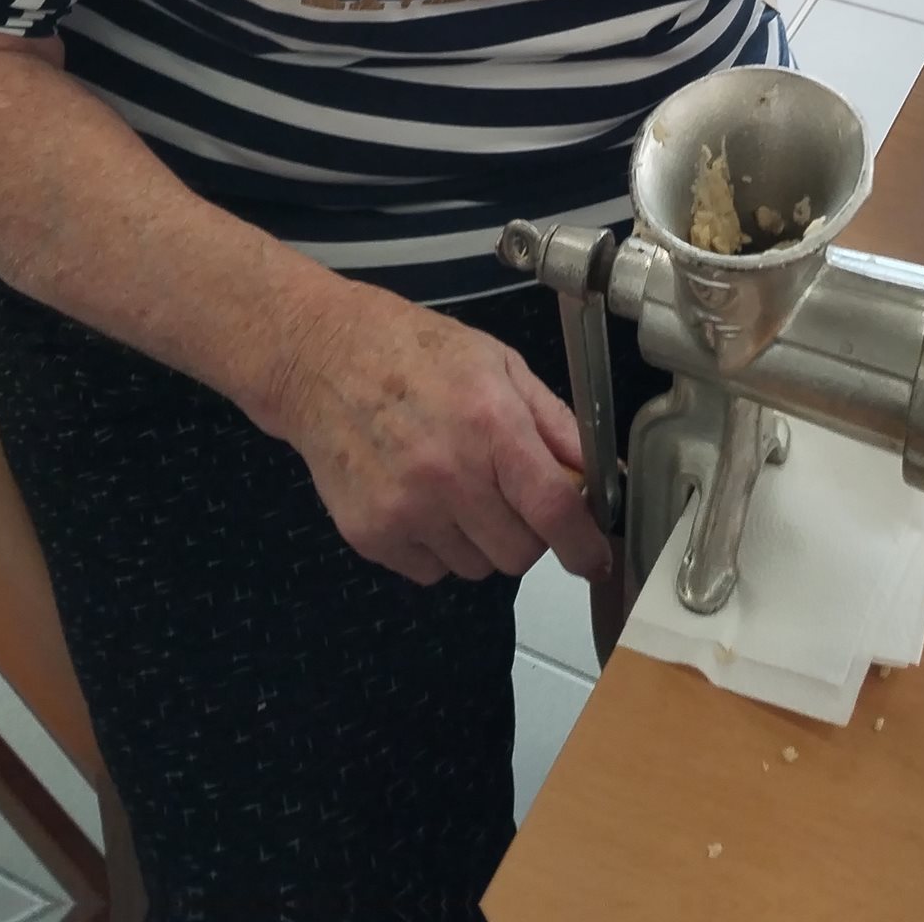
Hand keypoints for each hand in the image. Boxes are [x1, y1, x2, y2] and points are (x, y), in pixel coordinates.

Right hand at [257, 274, 613, 589]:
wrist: (324, 360)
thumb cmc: (416, 353)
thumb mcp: (499, 364)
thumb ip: (554, 422)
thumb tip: (599, 473)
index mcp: (490, 423)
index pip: (553, 509)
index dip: (583, 545)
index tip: (594, 559)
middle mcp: (448, 474)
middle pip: (518, 554)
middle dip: (526, 532)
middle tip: (508, 494)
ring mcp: (405, 510)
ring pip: (476, 568)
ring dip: (479, 540)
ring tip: (455, 486)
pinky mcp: (370, 535)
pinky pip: (431, 571)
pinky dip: (437, 547)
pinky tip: (420, 499)